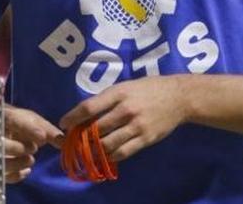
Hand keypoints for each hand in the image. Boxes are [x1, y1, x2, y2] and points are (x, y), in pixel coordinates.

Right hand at [3, 105, 63, 183]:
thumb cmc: (19, 122)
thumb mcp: (32, 121)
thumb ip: (47, 130)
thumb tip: (64, 142)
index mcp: (3, 114)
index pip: (12, 120)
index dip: (27, 129)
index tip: (41, 136)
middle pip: (0, 143)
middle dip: (18, 148)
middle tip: (33, 148)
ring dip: (17, 164)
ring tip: (30, 160)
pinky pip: (0, 175)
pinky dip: (15, 176)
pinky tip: (25, 171)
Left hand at [59, 76, 187, 162]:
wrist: (179, 97)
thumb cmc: (147, 89)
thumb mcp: (124, 86)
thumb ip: (106, 99)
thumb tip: (84, 113)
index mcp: (118, 93)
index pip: (88, 107)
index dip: (72, 117)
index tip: (63, 124)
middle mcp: (126, 110)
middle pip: (96, 128)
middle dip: (81, 136)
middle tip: (73, 140)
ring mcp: (137, 126)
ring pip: (108, 143)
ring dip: (94, 148)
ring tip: (87, 149)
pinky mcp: (146, 139)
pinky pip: (124, 152)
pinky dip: (111, 156)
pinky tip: (105, 154)